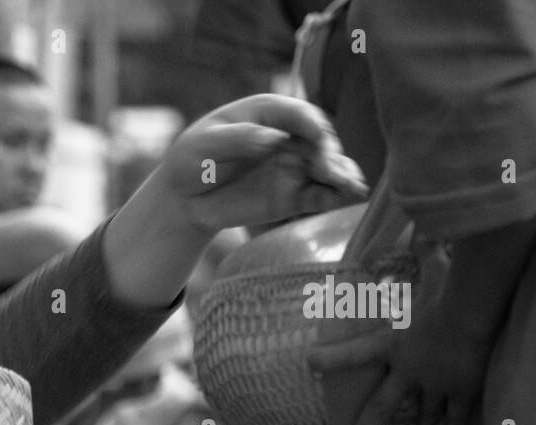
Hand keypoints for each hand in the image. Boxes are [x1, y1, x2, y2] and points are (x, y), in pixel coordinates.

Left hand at [160, 94, 368, 233]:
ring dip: (342, 175)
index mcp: (268, 113)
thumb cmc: (190, 161)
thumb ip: (238, 138)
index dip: (312, 125)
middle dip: (329, 154)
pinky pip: (320, 195)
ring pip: (327, 168)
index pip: (299, 114)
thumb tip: (272, 139)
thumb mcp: (205, 145)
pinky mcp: (294, 195)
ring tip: (351, 186)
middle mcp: (289, 137)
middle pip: (320, 141)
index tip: (318, 138)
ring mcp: (294, 166)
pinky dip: (335, 196)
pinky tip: (348, 199)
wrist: (184, 200)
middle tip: (328, 171)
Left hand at [307, 242, 487, 424]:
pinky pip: (459, 417)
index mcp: (391, 344)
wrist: (470, 317)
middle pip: (383, 405)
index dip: (329, 360)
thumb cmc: (446, 292)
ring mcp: (433, 386)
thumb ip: (426, 252)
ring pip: (426, 414)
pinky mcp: (460, 393)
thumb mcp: (433, 270)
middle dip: (368, 424)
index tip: (308, 364)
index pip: (351, 353)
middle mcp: (407, 371)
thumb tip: (423, 229)